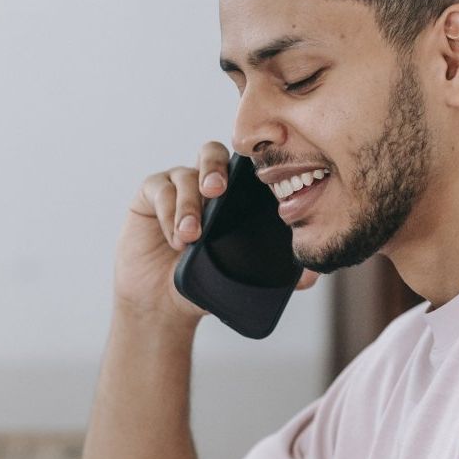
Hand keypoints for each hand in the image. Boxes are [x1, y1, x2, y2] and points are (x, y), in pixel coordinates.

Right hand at [114, 141, 317, 325]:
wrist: (163, 304)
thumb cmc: (204, 284)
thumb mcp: (240, 279)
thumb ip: (274, 275)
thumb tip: (309, 278)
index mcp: (232, 196)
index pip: (243, 166)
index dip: (249, 164)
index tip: (255, 181)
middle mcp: (204, 183)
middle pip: (212, 153)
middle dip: (214, 169)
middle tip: (216, 192)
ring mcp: (176, 186)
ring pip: (185, 176)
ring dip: (189, 204)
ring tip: (190, 236)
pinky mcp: (149, 195)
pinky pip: (159, 189)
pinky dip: (168, 213)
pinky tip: (174, 238)